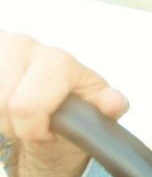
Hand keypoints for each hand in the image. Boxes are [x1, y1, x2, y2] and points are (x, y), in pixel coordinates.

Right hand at [0, 32, 127, 143]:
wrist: (48, 95)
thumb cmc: (72, 101)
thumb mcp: (95, 108)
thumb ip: (108, 106)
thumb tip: (114, 101)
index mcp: (57, 61)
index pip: (26, 105)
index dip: (32, 128)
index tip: (45, 132)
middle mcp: (23, 45)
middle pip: (2, 103)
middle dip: (14, 124)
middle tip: (29, 124)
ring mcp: (1, 44)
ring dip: (0, 117)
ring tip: (16, 115)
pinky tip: (3, 106)